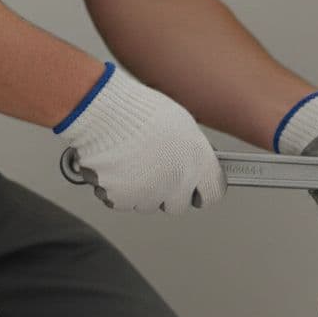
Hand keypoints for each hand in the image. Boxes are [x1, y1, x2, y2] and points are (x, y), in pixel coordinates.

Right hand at [55, 63, 224, 213]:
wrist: (104, 113)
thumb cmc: (139, 111)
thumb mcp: (181, 124)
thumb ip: (191, 151)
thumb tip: (193, 162)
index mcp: (198, 163)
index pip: (212, 194)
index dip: (202, 191)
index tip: (196, 189)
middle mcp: (178, 183)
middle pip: (177, 205)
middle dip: (167, 193)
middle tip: (154, 171)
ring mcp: (150, 195)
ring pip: (147, 204)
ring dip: (140, 190)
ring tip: (129, 161)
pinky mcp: (123, 200)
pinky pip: (122, 202)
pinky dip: (116, 189)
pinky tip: (115, 167)